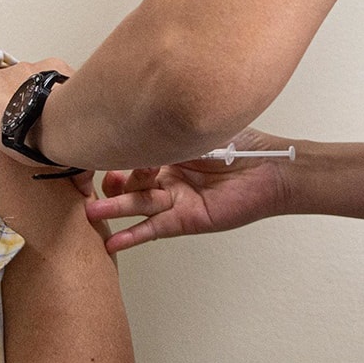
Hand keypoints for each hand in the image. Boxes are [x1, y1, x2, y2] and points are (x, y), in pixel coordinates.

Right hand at [0, 57, 74, 167]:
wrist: (55, 125)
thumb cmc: (26, 139)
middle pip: (2, 80)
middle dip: (12, 93)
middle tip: (26, 113)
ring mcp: (24, 67)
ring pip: (26, 74)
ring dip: (33, 87)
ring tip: (47, 108)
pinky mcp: (49, 63)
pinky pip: (49, 69)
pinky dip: (53, 80)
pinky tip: (61, 97)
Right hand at [86, 128, 294, 253]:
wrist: (271, 169)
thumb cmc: (244, 145)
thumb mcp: (201, 129)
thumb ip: (173, 130)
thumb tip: (145, 119)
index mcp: (170, 153)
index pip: (135, 155)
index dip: (119, 154)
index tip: (103, 148)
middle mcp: (169, 177)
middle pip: (131, 183)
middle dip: (112, 184)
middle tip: (96, 184)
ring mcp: (176, 200)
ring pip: (138, 205)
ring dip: (115, 210)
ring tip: (92, 213)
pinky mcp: (185, 220)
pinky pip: (154, 229)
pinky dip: (133, 237)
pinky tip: (113, 243)